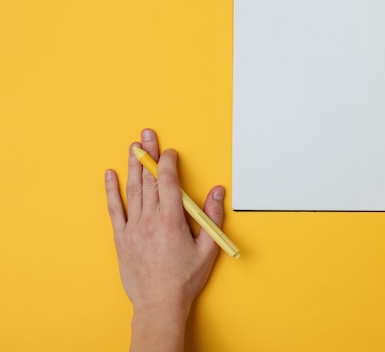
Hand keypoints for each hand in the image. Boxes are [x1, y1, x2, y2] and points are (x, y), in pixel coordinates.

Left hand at [105, 129, 224, 351]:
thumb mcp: (208, 248)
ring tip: (132, 147)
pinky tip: (111, 176)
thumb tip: (217, 192)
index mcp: (172, 220)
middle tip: (146, 136)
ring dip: (133, 167)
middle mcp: (150, 219)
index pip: (169, 182)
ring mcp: (133, 227)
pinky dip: (112, 191)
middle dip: (148, 155)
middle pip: (149, 180)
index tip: (169, 152)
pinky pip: (115, 209)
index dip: (168, 163)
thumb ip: (212, 216)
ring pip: (133, 190)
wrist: (159, 303)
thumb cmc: (185, 278)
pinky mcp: (122, 238)